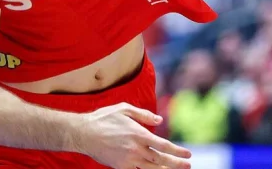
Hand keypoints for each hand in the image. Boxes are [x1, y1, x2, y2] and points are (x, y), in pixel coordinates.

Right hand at [71, 103, 191, 168]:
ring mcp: (128, 160)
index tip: (188, 154)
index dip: (177, 151)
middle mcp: (136, 149)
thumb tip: (159, 120)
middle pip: (161, 160)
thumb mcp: (124, 109)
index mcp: (139, 134)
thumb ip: (144, 115)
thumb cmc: (104, 118)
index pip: (164, 145)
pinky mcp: (120, 167)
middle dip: (176, 164)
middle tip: (188, 166)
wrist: (83, 133)